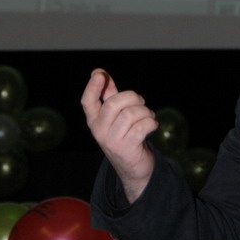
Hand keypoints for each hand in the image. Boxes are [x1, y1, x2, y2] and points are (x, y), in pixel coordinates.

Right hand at [81, 69, 157, 202]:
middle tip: (141, 102)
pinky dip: (151, 123)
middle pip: (114, 104)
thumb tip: (98, 72)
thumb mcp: (114, 115)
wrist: (133, 167)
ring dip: (145, 112)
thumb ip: (108, 94)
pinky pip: (141, 127)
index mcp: (94, 120)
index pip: (87, 102)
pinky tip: (152, 126)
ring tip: (148, 116)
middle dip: (133, 97)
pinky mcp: (126, 149)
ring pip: (130, 114)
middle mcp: (99, 131)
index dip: (92, 87)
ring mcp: (111, 141)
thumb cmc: (124, 134)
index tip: (99, 74)